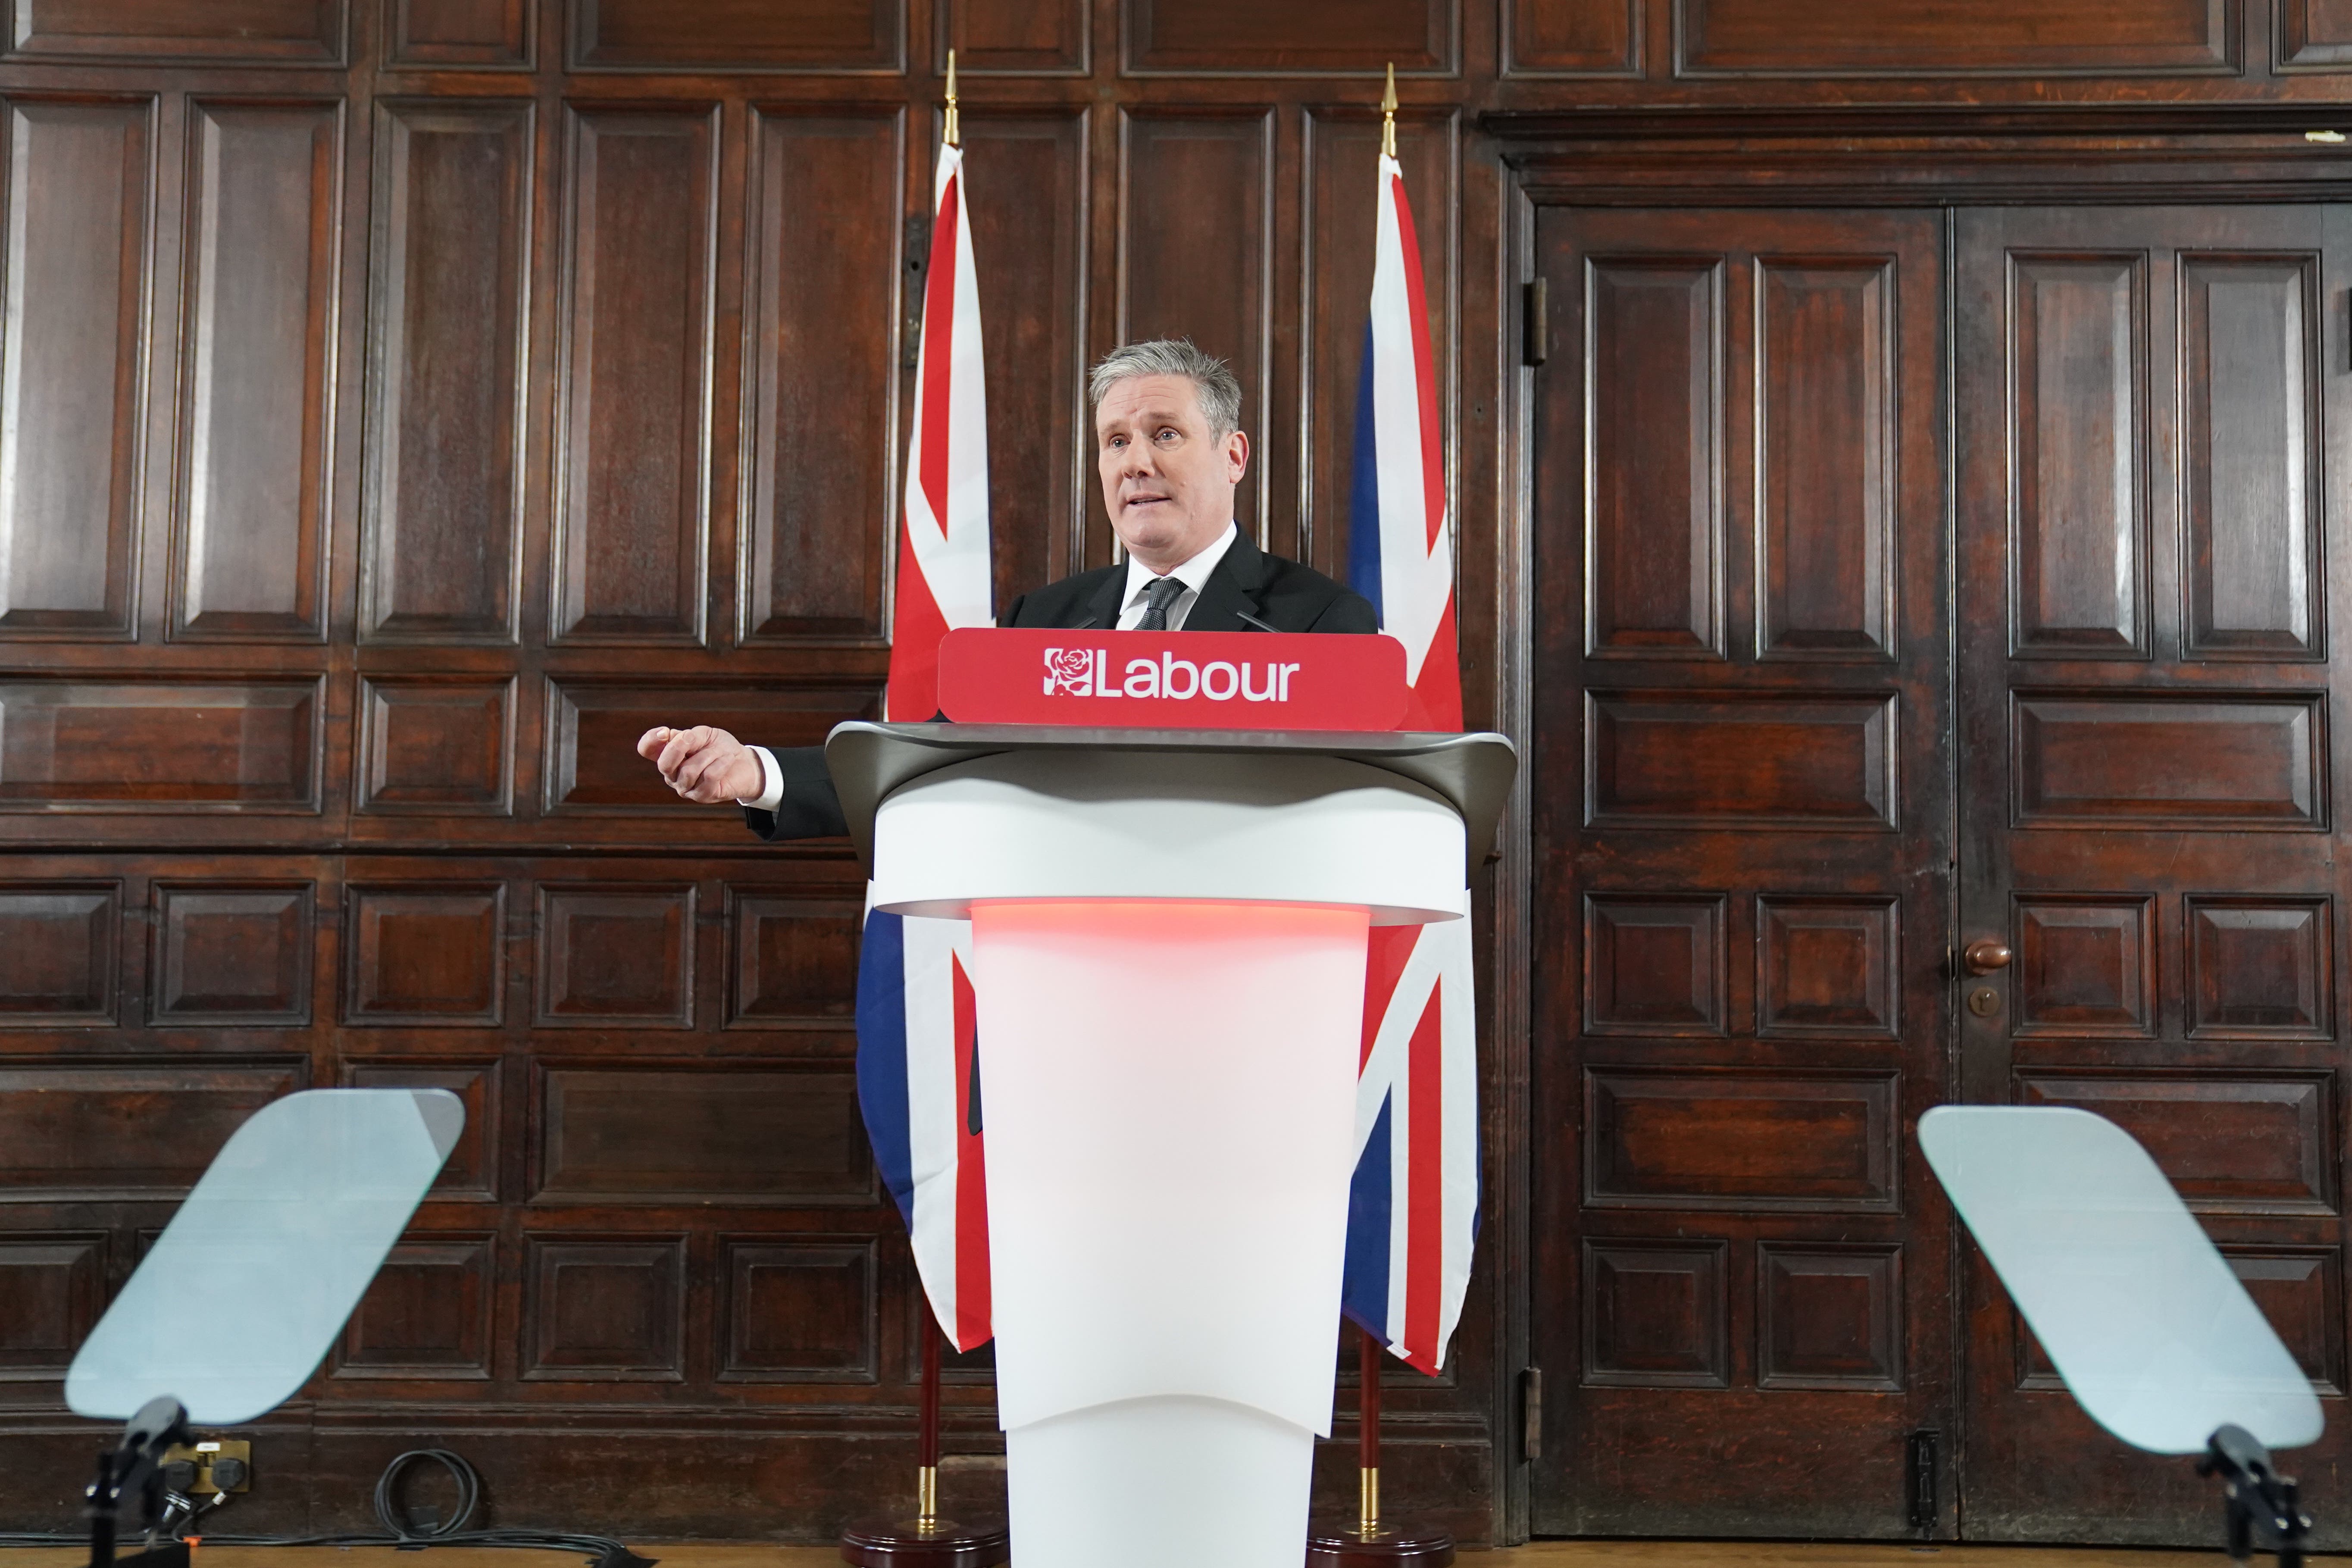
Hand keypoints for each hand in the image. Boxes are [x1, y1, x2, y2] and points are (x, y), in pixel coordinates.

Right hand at [637, 725, 763, 804]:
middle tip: (696, 738)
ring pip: (689, 771)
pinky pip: (708, 777)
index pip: (646, 749)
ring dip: (709, 755)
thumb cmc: (720, 747)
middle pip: (664, 764)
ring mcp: (685, 788)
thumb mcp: (704, 734)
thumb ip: (688, 736)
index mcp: (668, 755)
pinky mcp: (702, 796)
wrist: (745, 763)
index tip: (665, 732)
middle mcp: (671, 774)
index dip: (650, 740)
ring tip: (721, 752)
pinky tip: (728, 759)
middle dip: (681, 748)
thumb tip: (672, 738)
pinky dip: (720, 764)